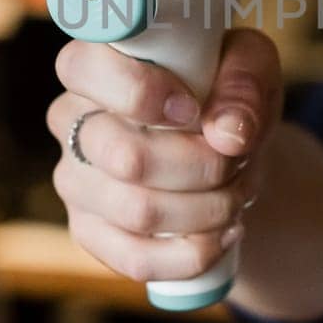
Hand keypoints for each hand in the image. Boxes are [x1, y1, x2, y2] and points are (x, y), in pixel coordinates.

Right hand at [47, 28, 283, 281]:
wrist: (229, 150)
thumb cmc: (228, 95)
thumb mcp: (251, 68)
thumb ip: (244, 83)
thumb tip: (227, 133)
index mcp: (96, 64)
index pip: (82, 68)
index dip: (141, 93)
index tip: (193, 109)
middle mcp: (71, 119)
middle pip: (126, 158)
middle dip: (202, 165)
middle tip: (235, 160)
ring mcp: (75, 179)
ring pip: (138, 212)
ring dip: (207, 209)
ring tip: (236, 193)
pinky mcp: (89, 231)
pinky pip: (135, 259)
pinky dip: (194, 252)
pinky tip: (225, 232)